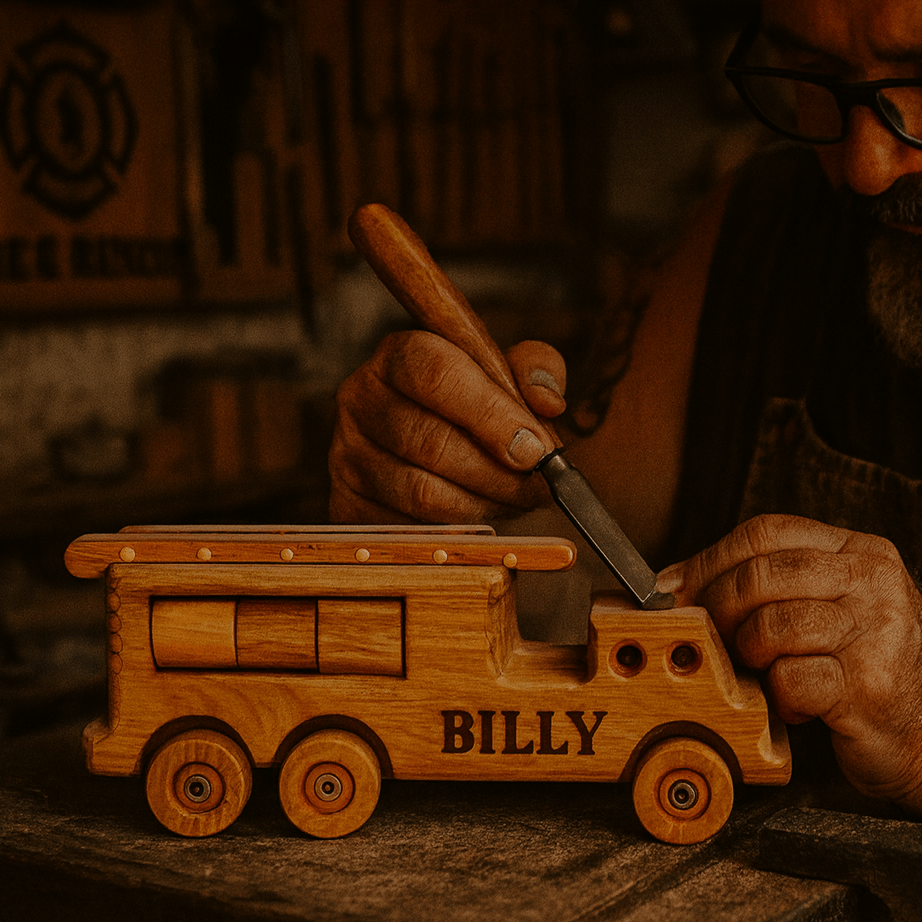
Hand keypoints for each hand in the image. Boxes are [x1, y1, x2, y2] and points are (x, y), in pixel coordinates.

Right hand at [328, 331, 566, 523]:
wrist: (430, 449)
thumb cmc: (474, 406)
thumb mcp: (508, 373)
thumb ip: (536, 370)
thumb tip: (547, 402)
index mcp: (399, 355)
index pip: (437, 374)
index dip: (492, 414)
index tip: (537, 448)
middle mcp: (361, 399)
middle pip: (431, 442)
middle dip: (499, 474)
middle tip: (539, 487)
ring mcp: (347, 454)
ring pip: (422, 493)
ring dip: (484, 505)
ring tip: (516, 501)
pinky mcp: (348, 502)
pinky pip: (408, 529)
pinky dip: (456, 530)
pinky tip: (482, 516)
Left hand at [658, 514, 921, 812]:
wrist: (917, 737)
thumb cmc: (851, 668)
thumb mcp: (813, 608)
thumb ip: (757, 585)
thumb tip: (672, 582)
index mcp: (858, 551)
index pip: (765, 532)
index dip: (710, 559)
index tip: (677, 588)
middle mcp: (874, 581)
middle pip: (762, 574)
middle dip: (718, 607)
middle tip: (708, 635)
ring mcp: (878, 631)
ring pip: (772, 625)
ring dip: (750, 654)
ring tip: (762, 670)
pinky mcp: (870, 685)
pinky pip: (790, 678)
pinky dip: (778, 695)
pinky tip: (792, 703)